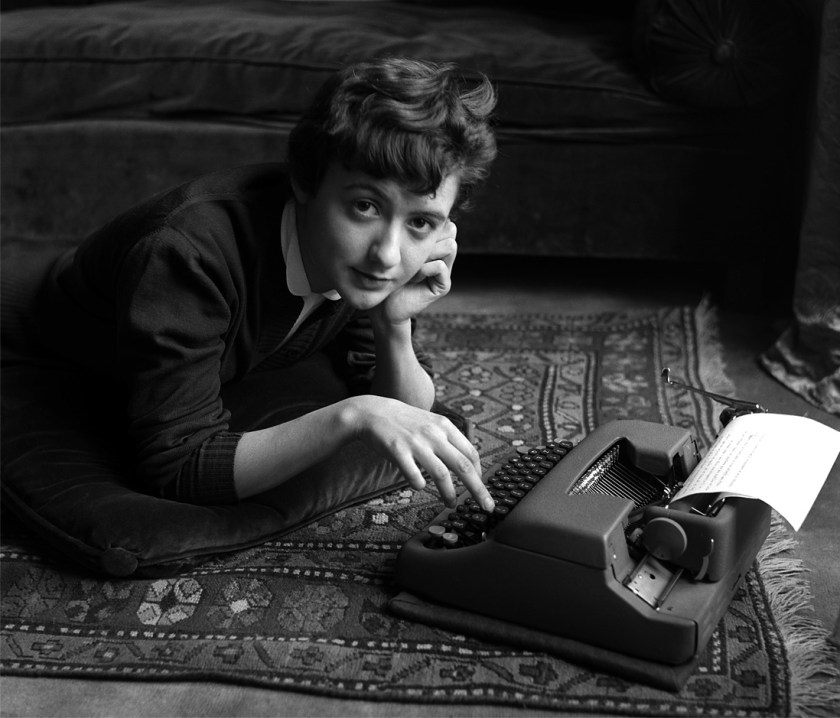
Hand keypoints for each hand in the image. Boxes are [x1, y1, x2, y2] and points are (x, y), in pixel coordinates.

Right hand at [349, 394, 493, 511]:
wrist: (373, 411)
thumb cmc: (404, 421)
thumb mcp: (431, 422)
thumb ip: (448, 439)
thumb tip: (468, 461)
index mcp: (445, 426)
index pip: (471, 453)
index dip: (480, 473)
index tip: (481, 487)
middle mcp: (434, 434)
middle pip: (463, 466)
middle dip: (478, 489)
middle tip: (487, 506)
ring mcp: (416, 443)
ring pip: (441, 474)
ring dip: (449, 494)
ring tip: (452, 504)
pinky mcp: (397, 451)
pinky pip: (413, 475)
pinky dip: (419, 485)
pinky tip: (420, 487)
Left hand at [376, 221, 457, 324]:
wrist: (384, 304)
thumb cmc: (386, 273)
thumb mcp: (397, 246)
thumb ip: (409, 230)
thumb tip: (416, 211)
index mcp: (434, 243)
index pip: (444, 221)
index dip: (428, 225)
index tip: (407, 236)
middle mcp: (442, 255)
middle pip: (450, 230)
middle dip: (430, 237)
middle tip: (410, 251)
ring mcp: (445, 270)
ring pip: (450, 245)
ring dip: (427, 253)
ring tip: (412, 265)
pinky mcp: (443, 286)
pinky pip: (440, 267)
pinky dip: (425, 269)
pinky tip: (413, 277)